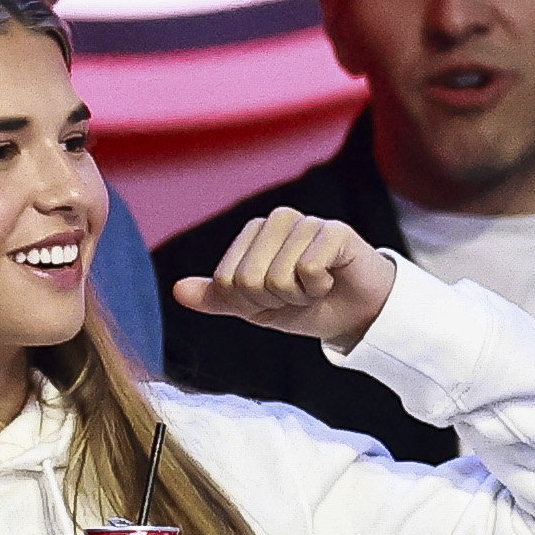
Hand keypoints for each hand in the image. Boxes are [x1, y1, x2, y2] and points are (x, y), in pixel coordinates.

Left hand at [171, 208, 397, 349]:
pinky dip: (318, 288)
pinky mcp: (336, 231)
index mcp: (253, 232)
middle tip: (297, 294)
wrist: (357, 314)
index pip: (226, 281)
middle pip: (247, 279)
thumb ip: (217, 297)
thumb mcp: (254, 307)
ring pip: (277, 277)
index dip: (249, 303)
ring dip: (298, 296)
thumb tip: (177, 290)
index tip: (273, 299)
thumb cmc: (307, 305)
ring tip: (315, 287)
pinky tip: (332, 280)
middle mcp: (278, 219)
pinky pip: (307, 271)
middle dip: (272, 300)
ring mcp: (308, 222)